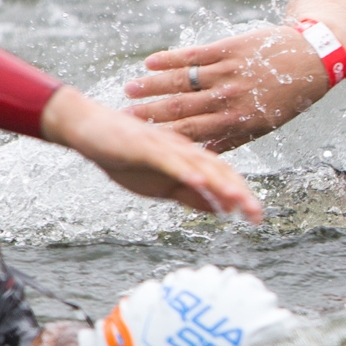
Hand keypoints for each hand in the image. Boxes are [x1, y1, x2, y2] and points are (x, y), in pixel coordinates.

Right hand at [39, 87, 262, 221]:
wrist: (89, 128)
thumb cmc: (126, 155)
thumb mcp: (161, 183)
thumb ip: (190, 194)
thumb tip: (220, 210)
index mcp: (190, 158)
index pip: (223, 177)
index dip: (242, 196)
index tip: (257, 217)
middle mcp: (184, 149)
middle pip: (218, 171)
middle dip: (240, 193)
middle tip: (256, 215)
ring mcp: (166, 146)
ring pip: (199, 164)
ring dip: (220, 182)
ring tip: (238, 200)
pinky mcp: (145, 145)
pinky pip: (169, 159)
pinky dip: (186, 170)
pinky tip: (199, 182)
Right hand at [123, 26, 329, 152]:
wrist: (310, 59)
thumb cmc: (284, 98)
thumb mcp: (262, 125)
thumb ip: (230, 139)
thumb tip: (202, 155)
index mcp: (236, 121)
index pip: (191, 132)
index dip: (162, 135)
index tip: (139, 139)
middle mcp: (229, 97)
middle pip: (180, 107)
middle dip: (149, 112)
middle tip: (123, 115)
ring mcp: (228, 71)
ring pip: (182, 80)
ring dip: (152, 84)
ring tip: (129, 88)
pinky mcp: (229, 48)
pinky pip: (194, 55)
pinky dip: (170, 58)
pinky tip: (150, 61)